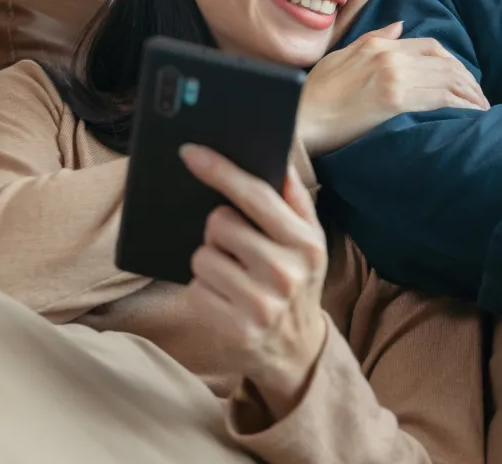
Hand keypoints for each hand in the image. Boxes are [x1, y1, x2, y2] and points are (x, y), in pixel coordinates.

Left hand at [180, 144, 329, 418]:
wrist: (297, 349)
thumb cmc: (298, 280)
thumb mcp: (310, 239)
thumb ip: (295, 197)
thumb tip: (279, 156)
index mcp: (305, 243)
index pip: (255, 195)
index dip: (220, 170)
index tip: (191, 153)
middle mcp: (285, 273)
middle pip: (219, 223)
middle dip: (220, 230)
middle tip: (236, 247)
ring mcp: (259, 304)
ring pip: (202, 256)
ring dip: (210, 261)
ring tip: (233, 275)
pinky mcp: (234, 328)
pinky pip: (195, 287)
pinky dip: (204, 288)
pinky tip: (225, 298)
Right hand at [299, 22, 488, 154]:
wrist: (297, 120)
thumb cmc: (313, 96)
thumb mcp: (340, 57)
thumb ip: (373, 40)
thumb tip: (399, 27)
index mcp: (377, 45)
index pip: (429, 46)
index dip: (452, 62)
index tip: (462, 79)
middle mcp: (389, 55)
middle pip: (444, 61)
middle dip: (467, 78)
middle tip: (478, 96)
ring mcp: (393, 76)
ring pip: (447, 78)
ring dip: (470, 93)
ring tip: (480, 108)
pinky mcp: (395, 100)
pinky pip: (440, 97)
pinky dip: (461, 104)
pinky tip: (470, 115)